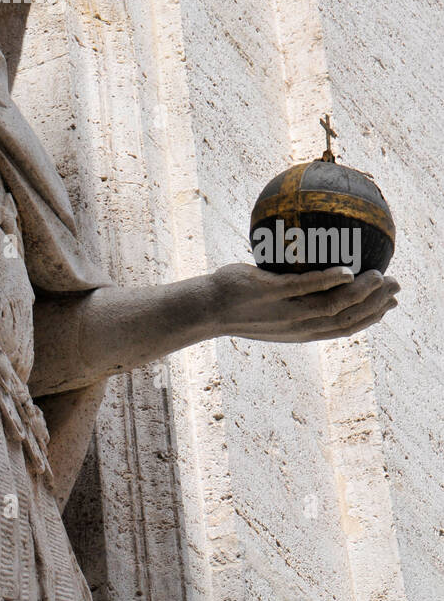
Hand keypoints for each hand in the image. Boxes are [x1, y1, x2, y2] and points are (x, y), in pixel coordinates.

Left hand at [210, 262, 399, 342]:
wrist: (204, 308)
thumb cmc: (234, 302)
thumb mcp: (268, 303)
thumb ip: (291, 294)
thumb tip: (309, 271)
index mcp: (300, 331)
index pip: (344, 329)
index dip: (370, 318)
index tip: (389, 305)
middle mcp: (297, 326)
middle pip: (347, 320)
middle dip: (375, 306)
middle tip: (396, 288)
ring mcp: (284, 311)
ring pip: (333, 306)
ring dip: (360, 293)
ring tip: (379, 276)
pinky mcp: (270, 294)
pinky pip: (304, 287)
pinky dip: (329, 280)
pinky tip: (346, 269)